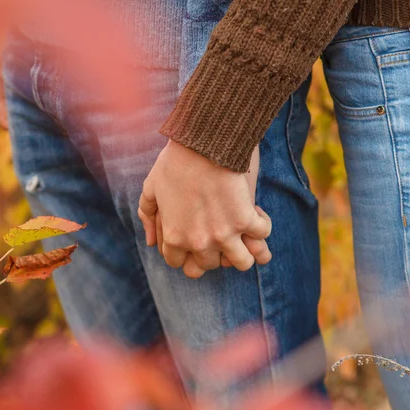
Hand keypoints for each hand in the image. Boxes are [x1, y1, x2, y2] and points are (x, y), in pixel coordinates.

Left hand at [139, 141, 271, 277]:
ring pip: (242, 262)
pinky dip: (262, 225)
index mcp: (174, 237)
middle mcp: (199, 242)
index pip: (178, 263)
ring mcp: (224, 234)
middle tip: (219, 237)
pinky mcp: (245, 219)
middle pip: (208, 266)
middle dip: (213, 254)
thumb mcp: (151, 188)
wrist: (202, 143)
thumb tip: (151, 243)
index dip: (186, 254)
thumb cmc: (174, 161)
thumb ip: (148, 216)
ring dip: (244, 253)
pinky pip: (261, 235)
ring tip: (245, 238)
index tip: (194, 243)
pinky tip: (256, 213)